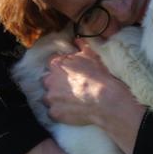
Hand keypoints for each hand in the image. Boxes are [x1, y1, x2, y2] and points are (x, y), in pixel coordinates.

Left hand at [42, 38, 145, 153]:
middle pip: (47, 80)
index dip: (61, 67)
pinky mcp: (54, 113)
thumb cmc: (98, 75)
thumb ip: (81, 46)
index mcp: (57, 64)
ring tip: (71, 100)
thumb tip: (76, 40)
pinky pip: (53, 112)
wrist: (104, 99)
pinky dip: (61, 111)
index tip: (69, 71)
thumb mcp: (92, 55)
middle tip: (70, 86)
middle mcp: (49, 80)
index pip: (52, 62)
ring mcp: (50, 98)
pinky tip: (72, 109)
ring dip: (57, 97)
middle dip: (56, 83)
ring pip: (49, 97)